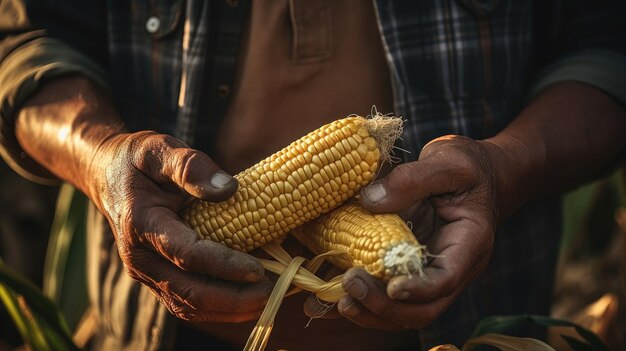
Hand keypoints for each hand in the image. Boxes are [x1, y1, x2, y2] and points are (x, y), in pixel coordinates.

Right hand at [87, 131, 272, 321]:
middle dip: (235, 298)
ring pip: (189, 307)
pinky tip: (249, 299)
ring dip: (231, 309)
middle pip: (190, 293)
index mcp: (140, 224)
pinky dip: (220, 308)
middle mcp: (140, 258)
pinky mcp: (158, 280)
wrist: (109, 176)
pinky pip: (188, 304)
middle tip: (274, 289)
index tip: (259, 269)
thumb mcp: (159, 149)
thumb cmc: (138, 160)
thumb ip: (190, 166)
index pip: (186, 254)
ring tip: (268, 297)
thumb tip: (228, 189)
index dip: (225, 265)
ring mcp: (147, 274)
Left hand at [305, 135, 499, 328]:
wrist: (476, 175)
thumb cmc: (468, 167)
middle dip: (386, 307)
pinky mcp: (409, 269)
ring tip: (340, 300)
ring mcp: (430, 273)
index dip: (419, 289)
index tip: (391, 288)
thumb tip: (369, 201)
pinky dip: (363, 299)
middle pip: (423, 308)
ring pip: (404, 310)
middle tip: (350, 286)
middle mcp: (451, 268)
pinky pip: (388, 295)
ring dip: (371, 311)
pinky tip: (333, 296)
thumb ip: (412, 178)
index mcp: (469, 243)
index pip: (446, 279)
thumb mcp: (447, 161)